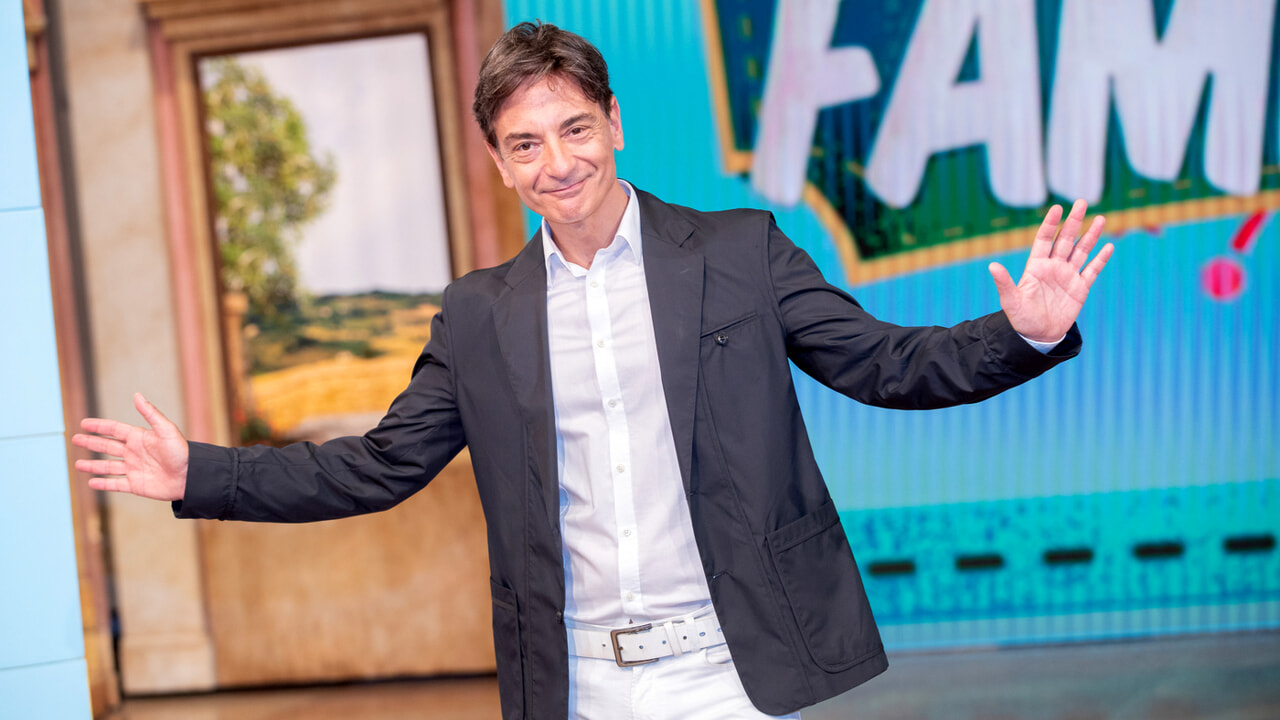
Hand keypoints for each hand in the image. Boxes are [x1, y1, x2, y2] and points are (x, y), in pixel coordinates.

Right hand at [72, 393, 188, 500]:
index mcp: (140, 438)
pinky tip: (92, 482)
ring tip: (78, 465)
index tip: (84, 423)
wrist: (190, 477)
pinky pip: (115, 484)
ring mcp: (134, 469)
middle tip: (75, 439)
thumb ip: (150, 413)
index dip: (99, 426)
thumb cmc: (181, 452)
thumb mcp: (166, 430)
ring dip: (93, 466)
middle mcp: (135, 453)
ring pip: (108, 467)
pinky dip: (103, 484)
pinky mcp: (136, 484)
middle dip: (92, 443)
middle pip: (108, 447)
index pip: (114, 430)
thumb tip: (137, 395)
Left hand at [989, 200, 1113, 342]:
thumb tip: (992, 266)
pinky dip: (1100, 259)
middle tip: (1082, 202)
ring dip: (1091, 236)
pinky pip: (1092, 271)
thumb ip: (1004, 283)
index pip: (1044, 239)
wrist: (1038, 336)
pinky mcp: (1080, 288)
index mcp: (1036, 266)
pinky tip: (1108, 247)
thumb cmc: (1021, 318)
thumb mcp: (1011, 301)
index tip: (1057, 208)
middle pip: (1066, 240)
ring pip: (1082, 251)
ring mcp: (1068, 276)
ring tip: (1100, 218)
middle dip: (1074, 222)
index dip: (1050, 224)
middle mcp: (1054, 267)